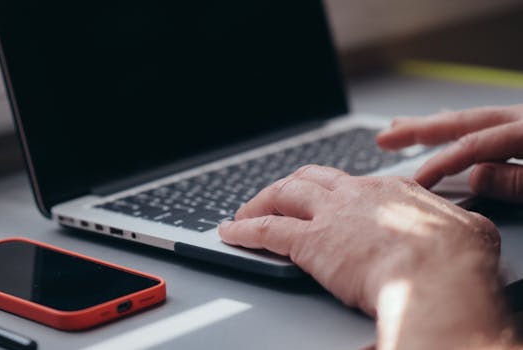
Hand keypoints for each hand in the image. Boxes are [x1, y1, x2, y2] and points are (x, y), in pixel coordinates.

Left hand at [219, 165, 498, 314]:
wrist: (437, 275)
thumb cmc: (457, 258)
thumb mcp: (467, 229)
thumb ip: (453, 222)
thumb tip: (459, 226)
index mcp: (389, 190)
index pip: (348, 182)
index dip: (330, 189)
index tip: (323, 198)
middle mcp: (354, 195)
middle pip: (308, 178)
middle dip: (287, 187)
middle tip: (274, 199)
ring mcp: (329, 216)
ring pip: (282, 196)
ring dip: (259, 203)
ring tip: (243, 214)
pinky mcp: (310, 242)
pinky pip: (266, 231)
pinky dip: (244, 231)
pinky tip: (230, 233)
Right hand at [376, 104, 522, 201]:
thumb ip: (518, 181)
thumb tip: (477, 177)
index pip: (471, 145)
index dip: (439, 164)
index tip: (417, 182)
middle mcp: (522, 118)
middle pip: (461, 122)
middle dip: (418, 130)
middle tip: (385, 137)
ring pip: (470, 119)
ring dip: (433, 124)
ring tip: (400, 125)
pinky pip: (484, 122)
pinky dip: (459, 124)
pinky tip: (446, 121)